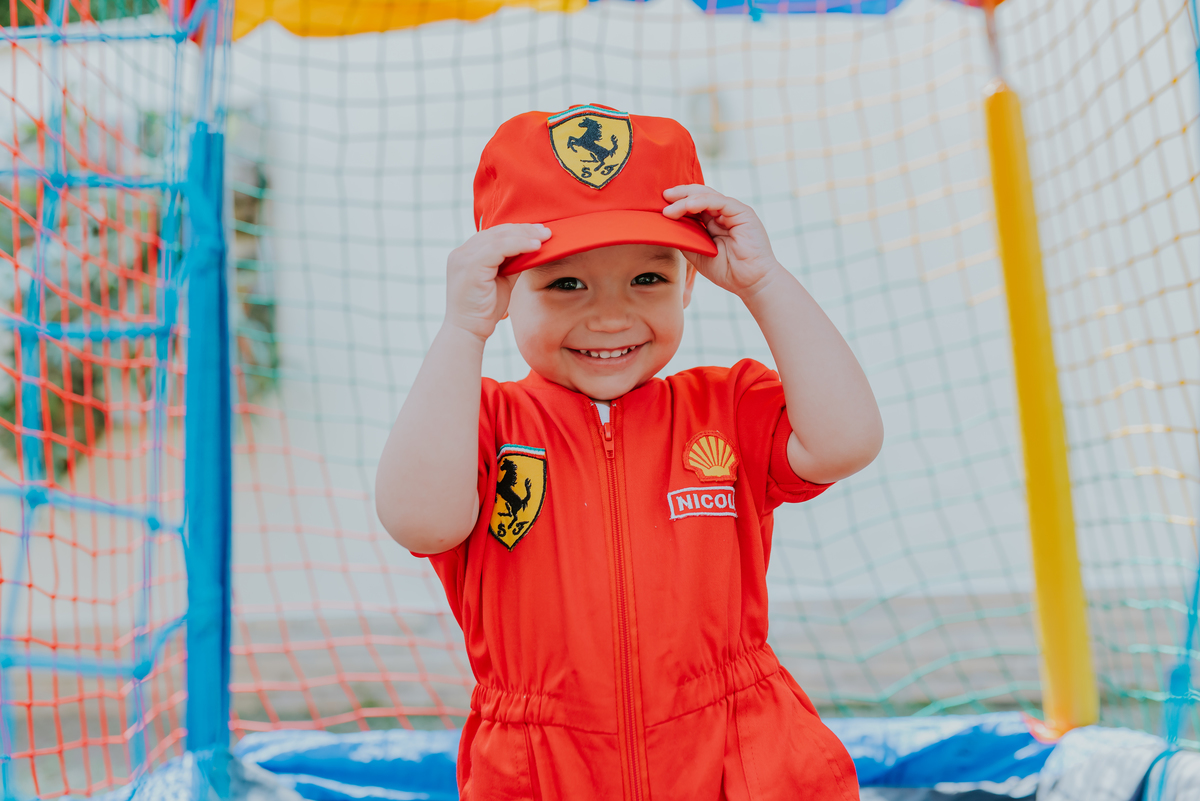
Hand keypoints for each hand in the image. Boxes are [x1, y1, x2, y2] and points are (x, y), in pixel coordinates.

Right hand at [444, 224, 550, 339]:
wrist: (469, 331)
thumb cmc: (484, 310)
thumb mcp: (501, 281)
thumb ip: (511, 264)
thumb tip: (530, 250)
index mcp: (466, 255)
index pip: (494, 234)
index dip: (517, 230)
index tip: (538, 231)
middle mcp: (461, 253)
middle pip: (497, 231)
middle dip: (524, 229)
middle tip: (546, 231)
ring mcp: (463, 258)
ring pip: (499, 237)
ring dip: (525, 235)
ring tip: (544, 237)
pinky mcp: (470, 266)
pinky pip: (499, 248)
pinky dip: (519, 245)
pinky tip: (535, 246)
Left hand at [662, 185, 783, 297]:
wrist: (751, 282)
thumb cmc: (727, 271)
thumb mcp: (698, 253)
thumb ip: (685, 239)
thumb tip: (665, 228)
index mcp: (714, 221)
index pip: (694, 204)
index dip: (677, 203)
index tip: (660, 206)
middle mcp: (723, 213)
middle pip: (698, 195)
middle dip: (679, 194)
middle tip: (662, 198)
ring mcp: (733, 211)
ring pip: (706, 195)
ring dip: (686, 200)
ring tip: (669, 209)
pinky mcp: (742, 212)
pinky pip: (719, 201)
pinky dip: (701, 202)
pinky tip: (688, 206)